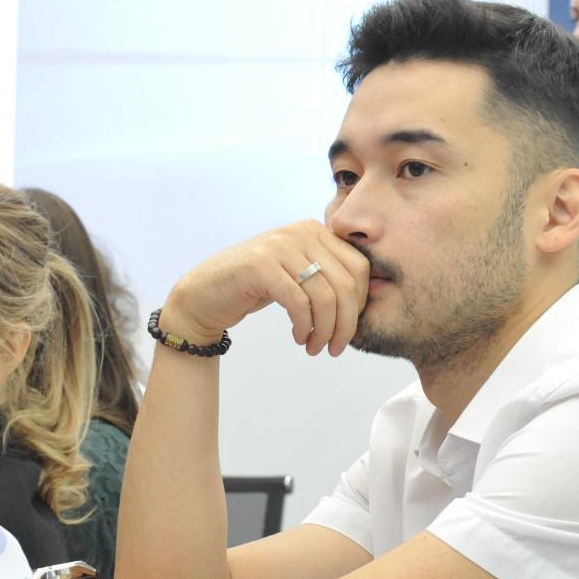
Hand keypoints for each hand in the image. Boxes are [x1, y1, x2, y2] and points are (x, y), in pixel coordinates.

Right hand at [163, 222, 369, 356]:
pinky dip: (305, 327)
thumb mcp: (298, 274)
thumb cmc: (257, 288)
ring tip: (315, 347)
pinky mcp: (261, 265)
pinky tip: (300, 338)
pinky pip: (299, 302)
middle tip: (335, 348)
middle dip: (346, 323)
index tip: (348, 330)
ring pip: (325, 296)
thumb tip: (373, 295)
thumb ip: (328, 276)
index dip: (360, 304)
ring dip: (325, 330)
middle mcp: (301, 231)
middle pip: (347, 283)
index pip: (359, 268)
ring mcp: (280, 245)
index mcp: (316, 230)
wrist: (205, 293)